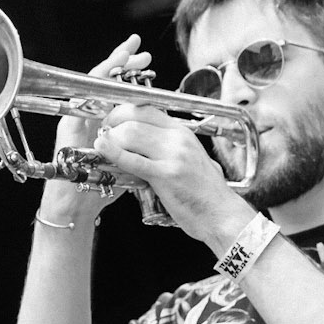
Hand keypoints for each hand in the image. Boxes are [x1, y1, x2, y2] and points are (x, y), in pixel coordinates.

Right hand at [44, 34, 151, 223]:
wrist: (75, 207)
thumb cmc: (98, 187)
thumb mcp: (124, 159)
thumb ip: (134, 143)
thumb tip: (156, 131)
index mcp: (102, 121)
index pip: (116, 90)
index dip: (130, 74)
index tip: (146, 62)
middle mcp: (87, 116)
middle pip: (103, 81)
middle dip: (121, 61)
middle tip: (137, 48)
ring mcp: (76, 119)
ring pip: (90, 84)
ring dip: (109, 66)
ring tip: (124, 53)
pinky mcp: (68, 127)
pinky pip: (80, 98)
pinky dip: (93, 85)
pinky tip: (106, 72)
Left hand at [93, 101, 246, 244]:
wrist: (221, 214)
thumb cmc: (203, 192)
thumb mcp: (188, 158)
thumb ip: (166, 147)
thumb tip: (140, 144)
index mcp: (182, 132)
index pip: (146, 108)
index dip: (122, 111)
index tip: (111, 122)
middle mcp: (178, 138)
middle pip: (135, 118)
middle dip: (111, 124)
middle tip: (102, 135)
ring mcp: (173, 155)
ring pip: (130, 134)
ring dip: (110, 139)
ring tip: (102, 148)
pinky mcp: (166, 175)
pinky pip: (132, 160)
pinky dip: (112, 153)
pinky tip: (102, 150)